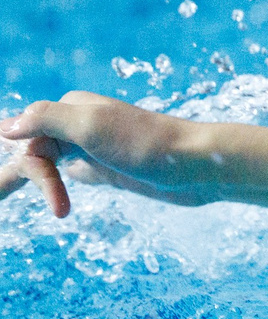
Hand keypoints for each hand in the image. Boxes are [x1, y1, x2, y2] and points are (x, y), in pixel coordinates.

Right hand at [0, 92, 215, 217]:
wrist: (197, 167)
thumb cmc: (149, 144)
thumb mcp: (92, 126)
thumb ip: (48, 119)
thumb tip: (7, 127)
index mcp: (69, 108)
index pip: (27, 140)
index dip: (32, 173)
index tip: (57, 204)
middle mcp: (75, 125)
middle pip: (30, 152)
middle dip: (21, 178)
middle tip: (30, 201)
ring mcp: (87, 148)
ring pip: (43, 165)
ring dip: (36, 186)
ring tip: (56, 210)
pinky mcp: (102, 168)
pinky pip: (63, 176)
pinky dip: (52, 188)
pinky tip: (57, 205)